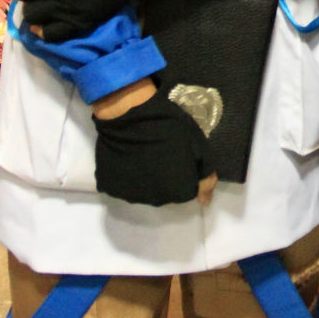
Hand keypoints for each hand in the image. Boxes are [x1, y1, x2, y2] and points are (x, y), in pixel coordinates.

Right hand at [93, 83, 213, 206]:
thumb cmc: (170, 127)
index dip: (185, 171)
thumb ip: (206, 177)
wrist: (132, 115)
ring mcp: (132, 196)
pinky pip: (125, 187)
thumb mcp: (200, 147)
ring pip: (146, 191)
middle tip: (162, 153)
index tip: (179, 155)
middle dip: (167, 177)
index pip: (187, 190)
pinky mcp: (112, 187)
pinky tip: (129, 158)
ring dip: (148, 178)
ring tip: (144, 155)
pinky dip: (128, 176)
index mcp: (178, 191)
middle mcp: (156, 200)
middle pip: (166, 193)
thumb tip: (205, 202)